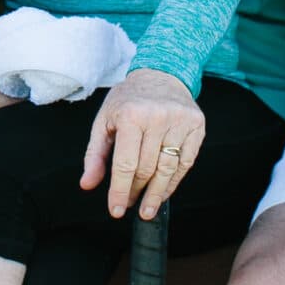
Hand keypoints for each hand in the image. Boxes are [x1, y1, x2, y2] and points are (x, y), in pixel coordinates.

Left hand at [79, 68, 204, 220]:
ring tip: (148, 208)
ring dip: (157, 194)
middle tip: (130, 204)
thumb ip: (94, 154)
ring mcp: (180, 121)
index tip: (116, 210)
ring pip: (168, 169)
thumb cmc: (129, 99)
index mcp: (131, 114)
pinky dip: (174, 181)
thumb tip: (88, 184)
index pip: (125, 164)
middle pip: (147, 169)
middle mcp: (158, 117)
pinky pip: (186, 162)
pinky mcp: (196, 126)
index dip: (120, 191)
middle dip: (136, 192)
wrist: (161, 74)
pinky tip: (164, 191)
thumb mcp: (104, 120)